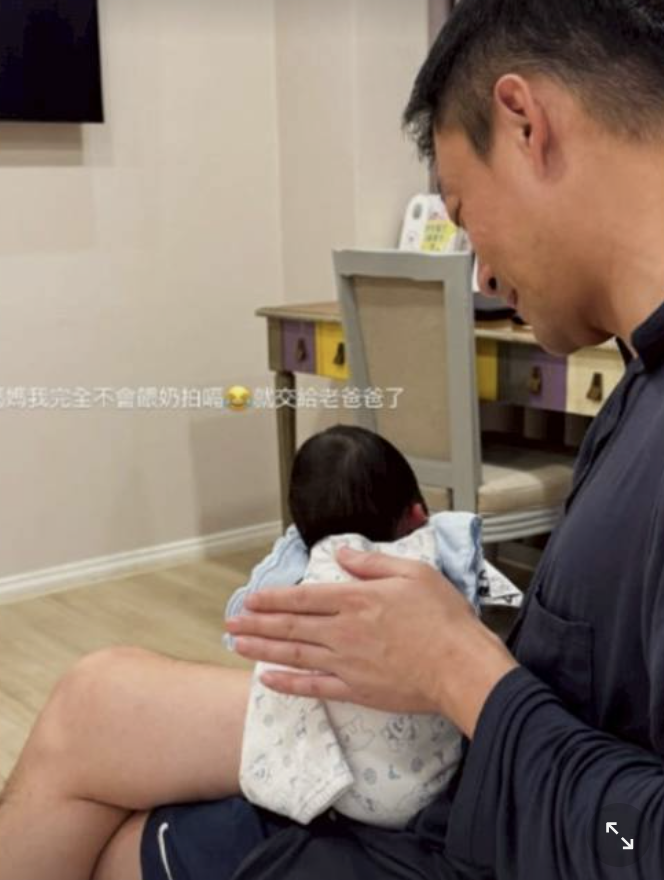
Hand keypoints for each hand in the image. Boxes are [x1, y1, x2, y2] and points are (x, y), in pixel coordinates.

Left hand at [225, 547, 517, 736]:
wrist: (461, 667)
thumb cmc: (443, 618)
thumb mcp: (412, 572)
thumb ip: (371, 563)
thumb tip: (342, 553)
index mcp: (356, 599)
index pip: (303, 597)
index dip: (273, 598)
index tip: (250, 599)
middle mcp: (343, 631)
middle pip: (289, 627)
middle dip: (255, 624)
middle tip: (229, 624)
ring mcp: (346, 663)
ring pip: (293, 655)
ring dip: (261, 650)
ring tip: (237, 645)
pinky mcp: (355, 690)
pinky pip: (312, 687)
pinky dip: (287, 684)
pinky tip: (266, 681)